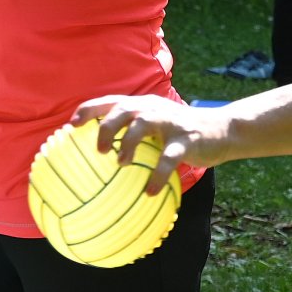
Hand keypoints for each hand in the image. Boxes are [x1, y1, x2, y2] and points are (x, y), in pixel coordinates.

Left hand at [71, 95, 237, 194]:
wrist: (221, 129)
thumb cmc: (179, 132)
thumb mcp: (155, 125)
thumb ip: (132, 133)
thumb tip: (100, 157)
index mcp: (142, 105)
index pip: (109, 101)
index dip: (88, 110)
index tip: (70, 126)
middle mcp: (153, 108)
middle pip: (123, 109)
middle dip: (106, 126)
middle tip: (98, 150)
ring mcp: (170, 122)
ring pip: (143, 124)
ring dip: (128, 143)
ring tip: (120, 163)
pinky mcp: (187, 139)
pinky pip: (169, 158)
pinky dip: (157, 175)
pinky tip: (149, 191)